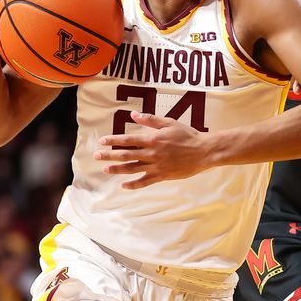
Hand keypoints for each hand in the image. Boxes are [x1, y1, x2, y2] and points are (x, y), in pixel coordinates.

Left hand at [93, 111, 212, 189]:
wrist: (203, 151)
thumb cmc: (187, 135)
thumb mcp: (169, 122)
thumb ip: (150, 120)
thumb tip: (134, 114)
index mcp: (153, 139)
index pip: (128, 139)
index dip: (114, 140)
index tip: (102, 141)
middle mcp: (152, 153)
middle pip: (126, 155)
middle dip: (110, 155)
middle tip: (96, 156)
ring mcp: (156, 166)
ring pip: (132, 169)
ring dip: (117, 169)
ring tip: (105, 169)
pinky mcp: (162, 175)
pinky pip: (145, 181)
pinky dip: (134, 184)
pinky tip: (124, 185)